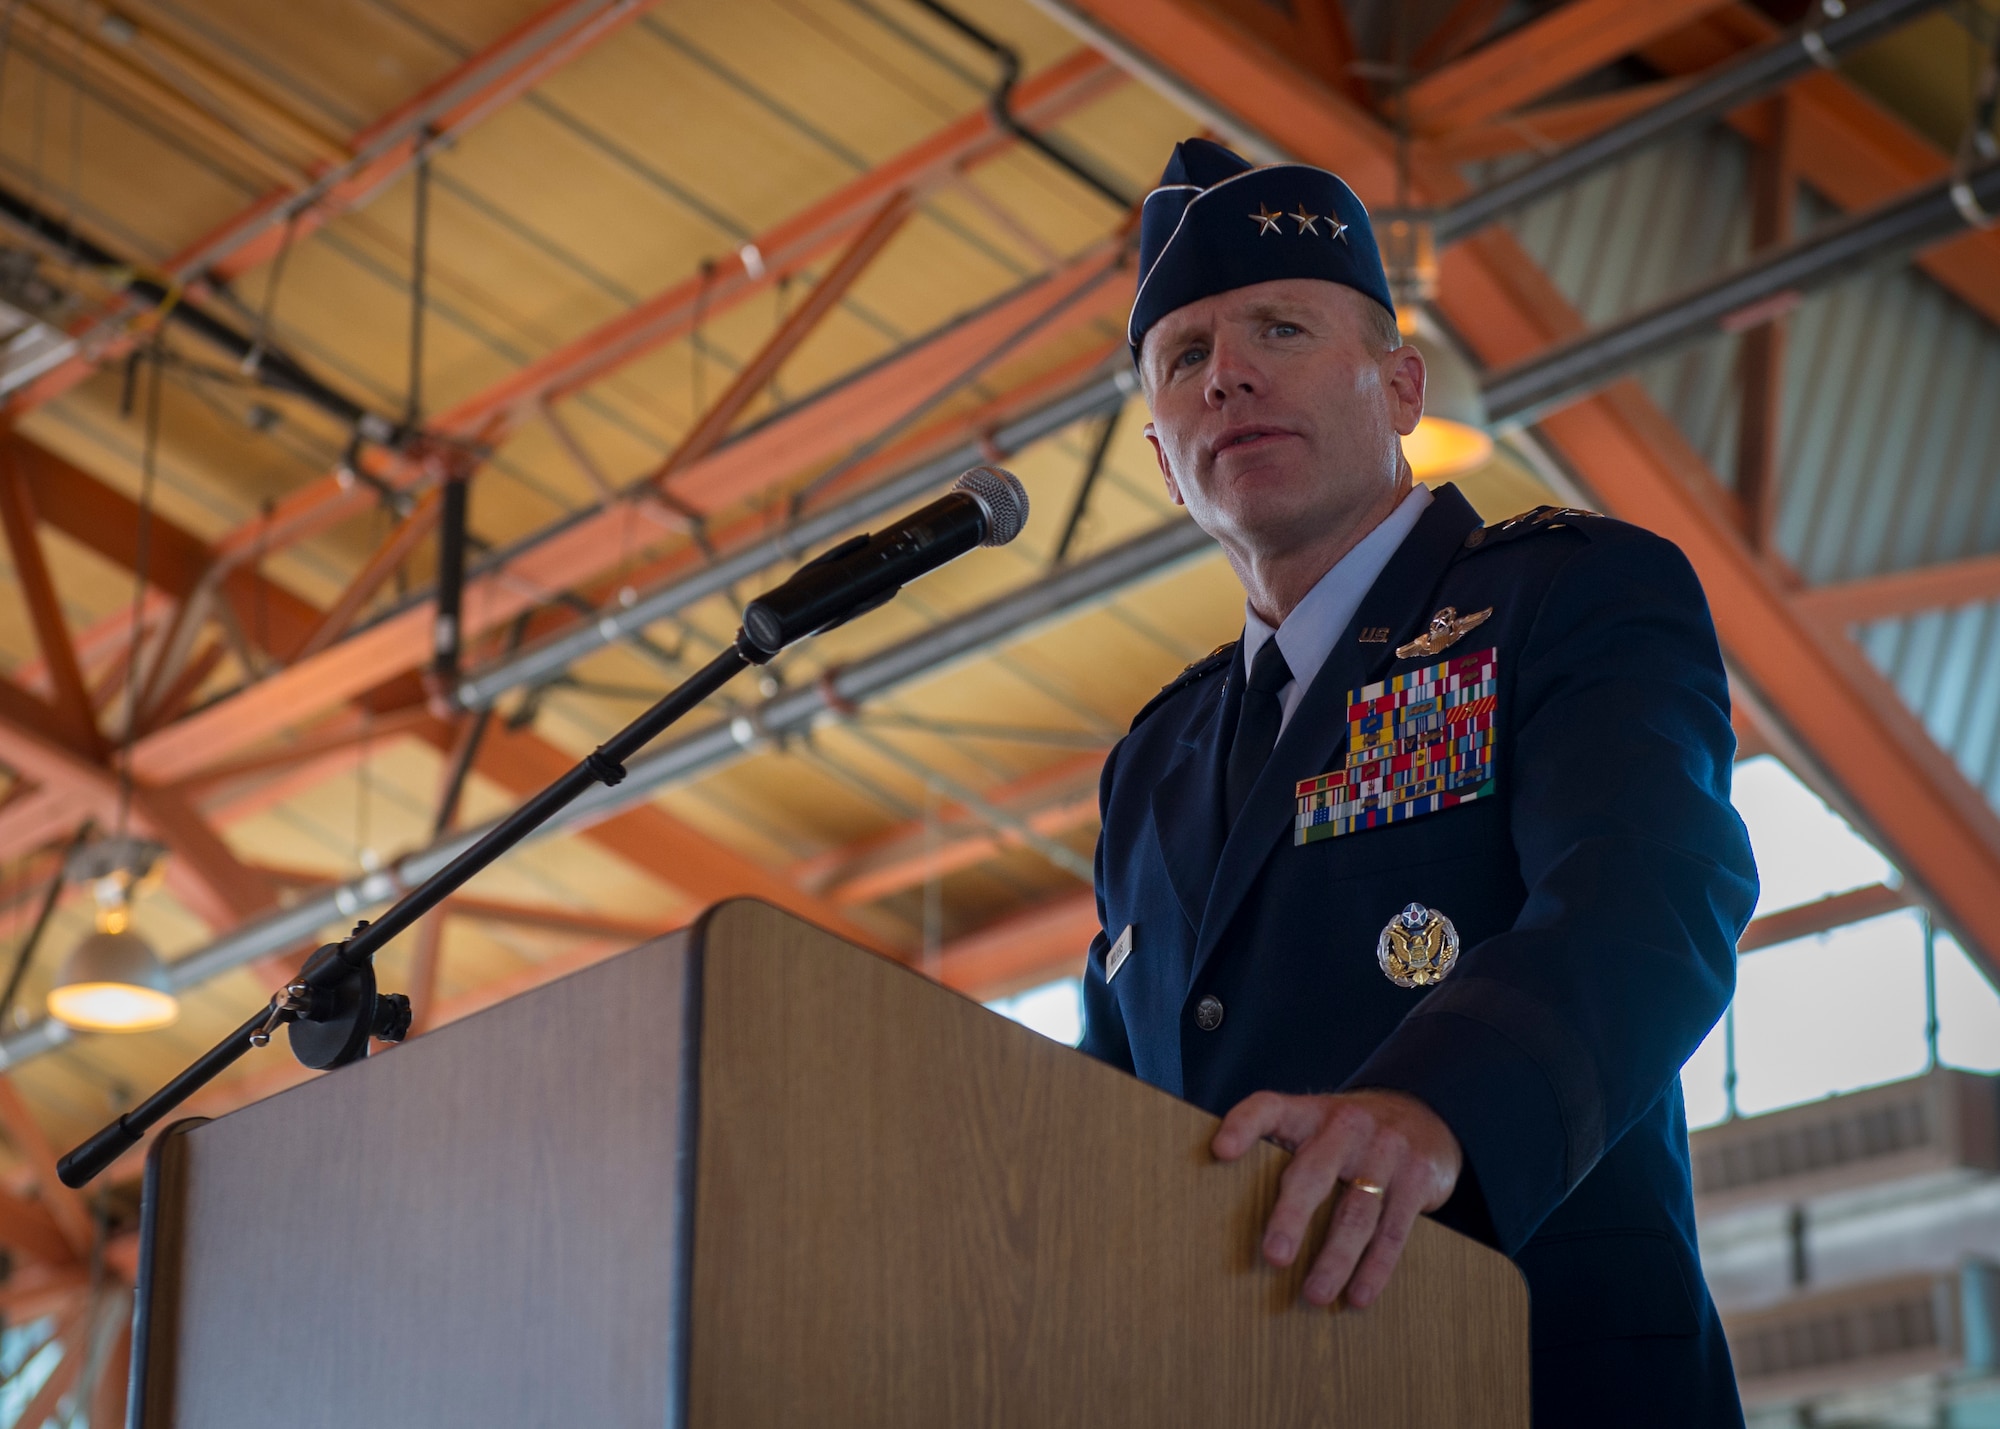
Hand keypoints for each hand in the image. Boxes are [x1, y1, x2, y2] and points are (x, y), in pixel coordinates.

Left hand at [1212, 1088, 1461, 1308]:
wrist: (1423, 1113)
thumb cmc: (1348, 1136)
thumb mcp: (1316, 1124)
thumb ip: (1282, 1150)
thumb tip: (1221, 1208)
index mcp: (1310, 1112)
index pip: (1269, 1108)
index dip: (1243, 1125)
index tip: (1220, 1150)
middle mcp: (1347, 1126)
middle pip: (1314, 1171)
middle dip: (1293, 1216)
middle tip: (1274, 1256)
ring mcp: (1386, 1150)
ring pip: (1358, 1211)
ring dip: (1336, 1258)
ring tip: (1314, 1294)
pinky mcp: (1417, 1178)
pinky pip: (1394, 1230)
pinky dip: (1375, 1268)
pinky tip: (1358, 1295)